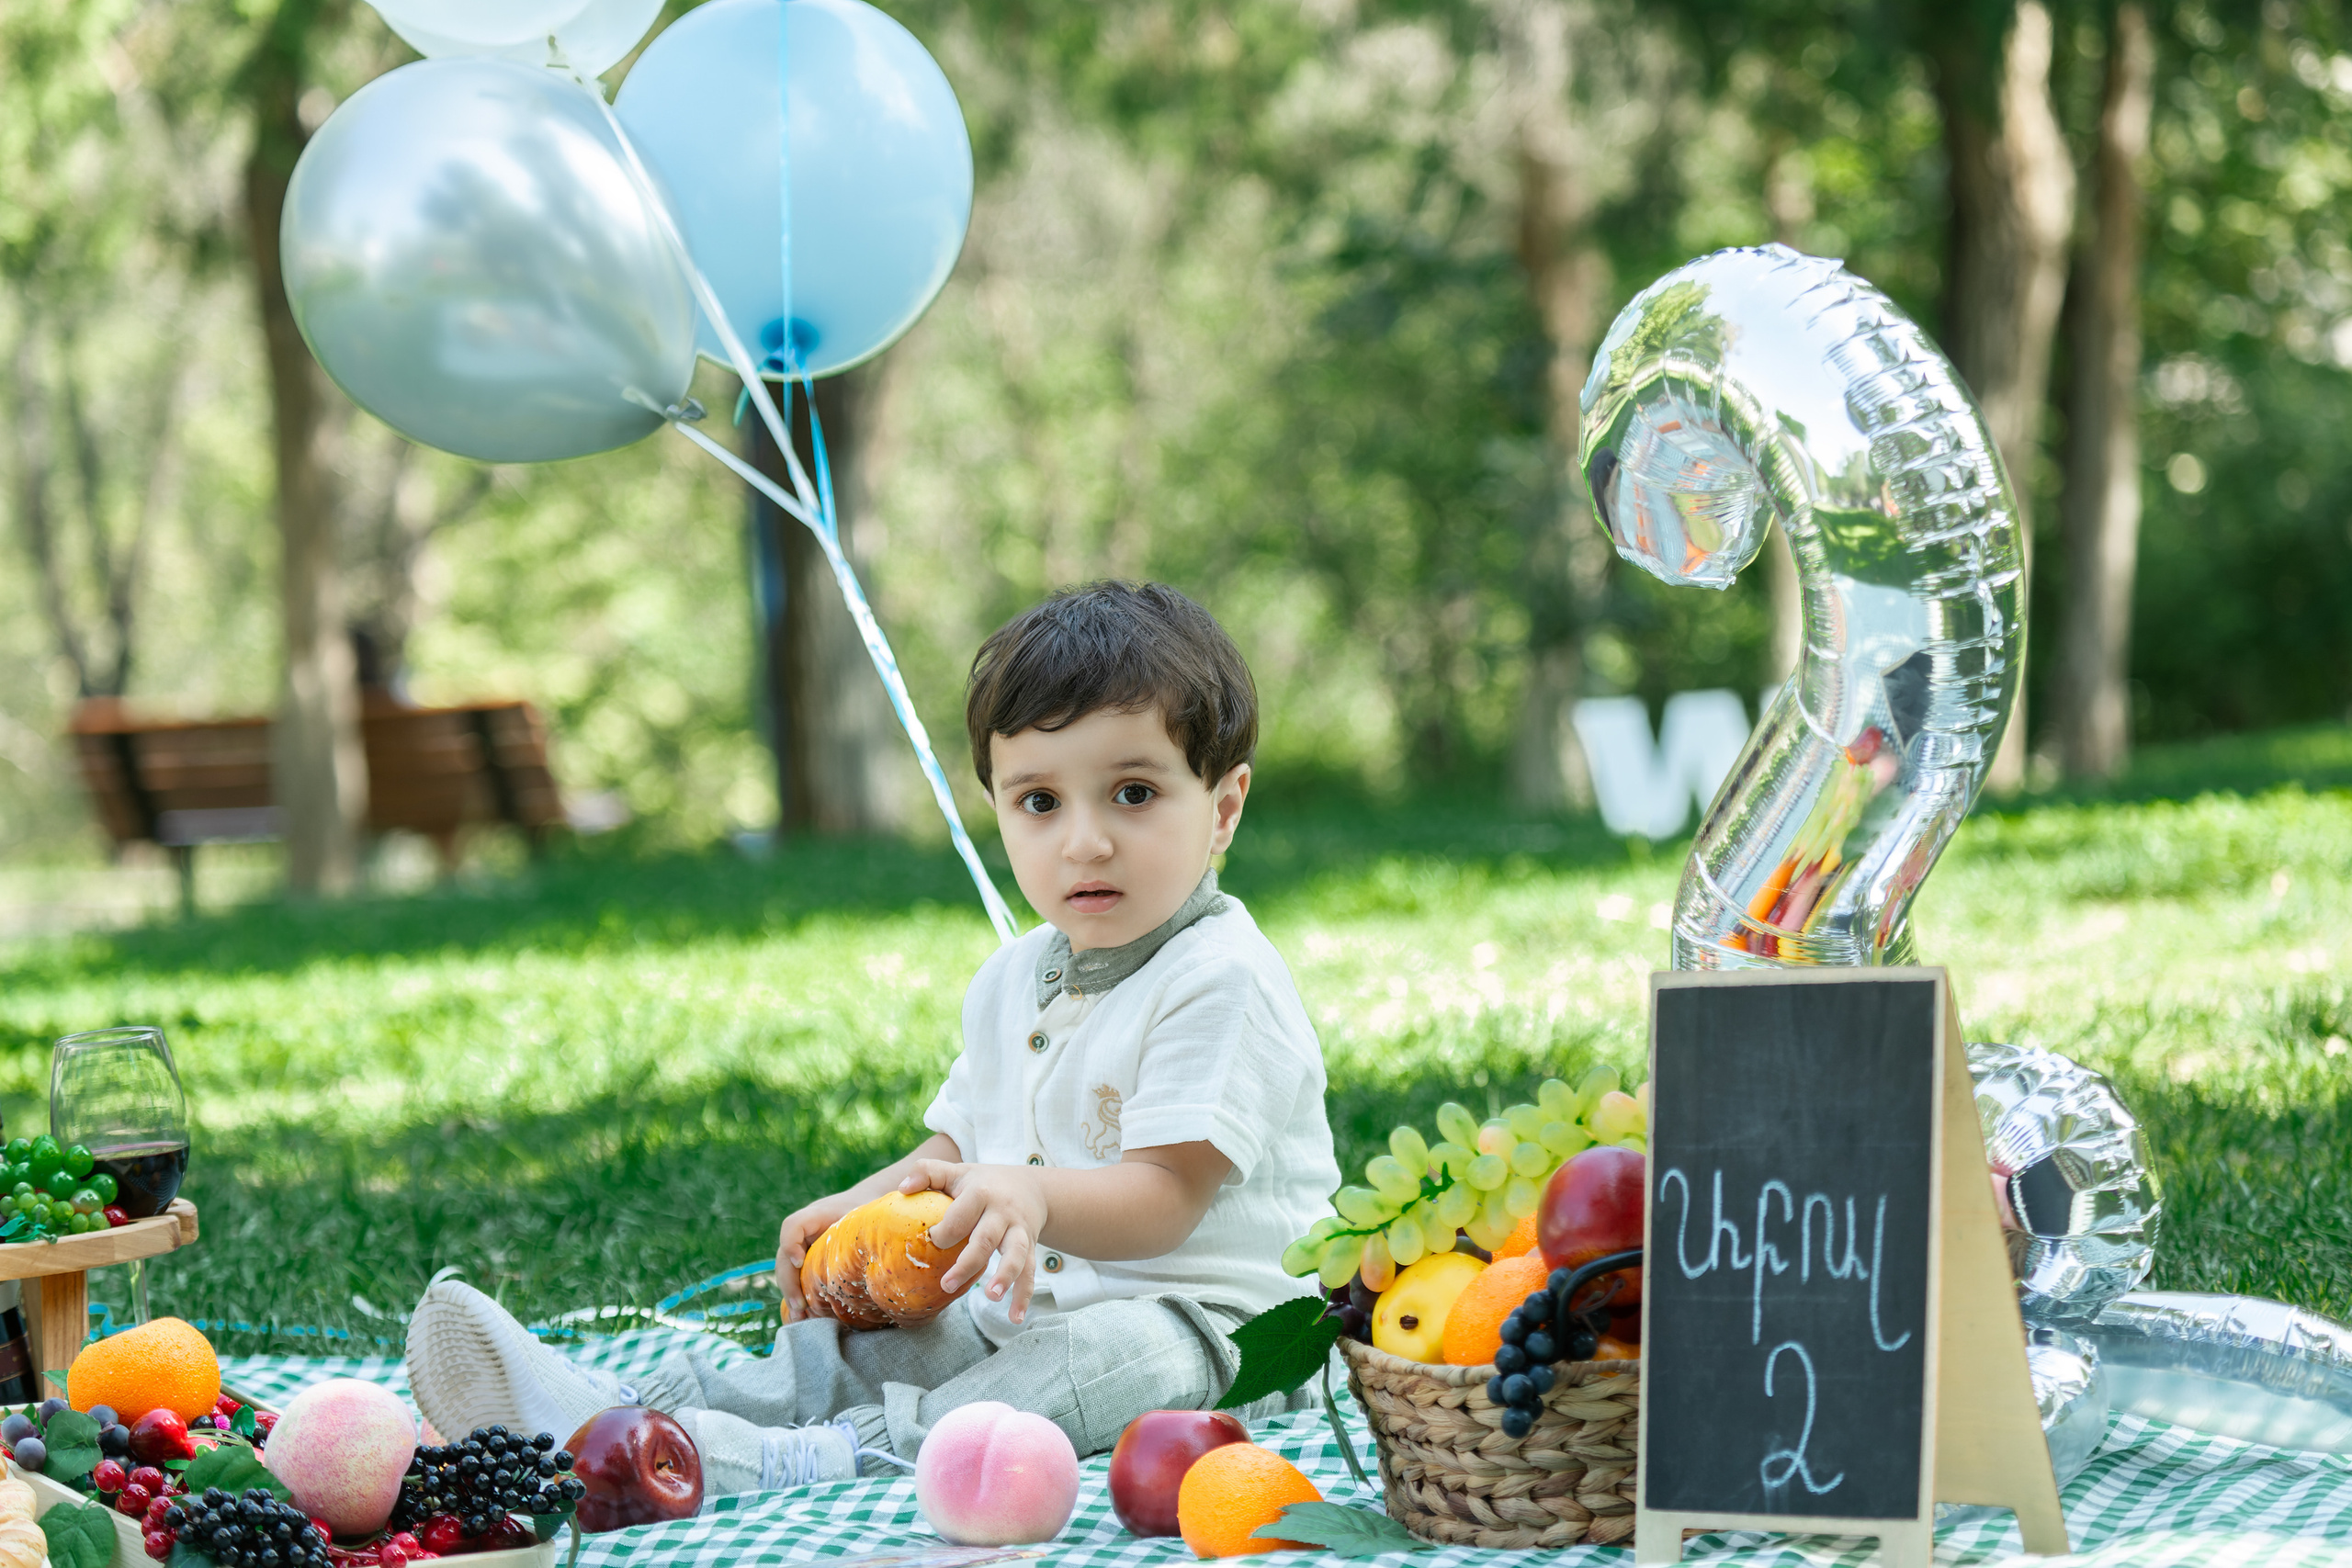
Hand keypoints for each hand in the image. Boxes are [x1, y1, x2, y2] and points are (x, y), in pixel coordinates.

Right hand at [777, 1193, 856, 1322]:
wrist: (864, 1203)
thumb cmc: (868, 1210)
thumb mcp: (869, 1215)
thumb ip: (868, 1230)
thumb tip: (877, 1259)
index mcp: (817, 1215)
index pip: (793, 1225)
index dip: (790, 1243)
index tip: (799, 1261)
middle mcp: (804, 1232)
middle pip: (784, 1257)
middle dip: (789, 1283)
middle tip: (800, 1307)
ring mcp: (802, 1247)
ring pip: (786, 1272)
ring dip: (790, 1296)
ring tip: (799, 1319)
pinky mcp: (807, 1261)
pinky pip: (796, 1279)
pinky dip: (798, 1297)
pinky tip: (804, 1318)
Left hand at [901, 1160, 1050, 1324]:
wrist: (1033, 1188)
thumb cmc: (984, 1183)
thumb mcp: (958, 1171)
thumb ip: (928, 1172)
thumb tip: (902, 1189)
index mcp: (981, 1193)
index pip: (961, 1216)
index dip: (944, 1232)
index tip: (930, 1242)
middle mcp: (1003, 1212)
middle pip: (986, 1239)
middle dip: (967, 1263)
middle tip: (946, 1285)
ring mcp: (1020, 1231)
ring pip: (1015, 1254)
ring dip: (1005, 1276)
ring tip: (991, 1296)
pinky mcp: (1031, 1248)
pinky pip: (1029, 1273)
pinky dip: (1024, 1296)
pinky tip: (1015, 1317)